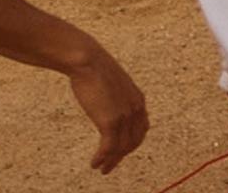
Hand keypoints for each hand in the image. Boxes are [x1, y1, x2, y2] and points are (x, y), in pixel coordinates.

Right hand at [66, 46, 147, 173]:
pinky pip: (109, 148)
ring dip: (111, 161)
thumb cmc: (92, 63)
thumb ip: (113, 93)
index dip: (132, 142)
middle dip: (123, 155)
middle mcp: (136, 110)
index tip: (122, 149)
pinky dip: (103, 159)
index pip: (141, 129)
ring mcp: (125, 117)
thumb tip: (104, 95)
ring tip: (102, 168)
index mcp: (138, 99)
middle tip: (112, 164)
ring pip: (121, 148)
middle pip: (133, 142)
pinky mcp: (111, 122)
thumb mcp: (110, 79)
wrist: (86, 58)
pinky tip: (95, 163)